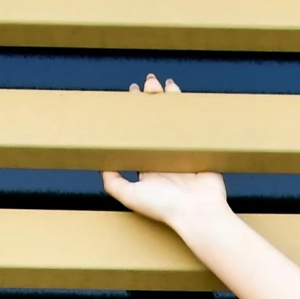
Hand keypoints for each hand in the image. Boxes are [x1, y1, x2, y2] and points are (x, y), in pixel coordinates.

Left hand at [102, 74, 228, 226]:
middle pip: (155, 120)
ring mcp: (182, 151)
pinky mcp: (199, 148)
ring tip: (160, 84)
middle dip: (149, 100)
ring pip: (173, 117)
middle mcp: (165, 156)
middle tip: (146, 85)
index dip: (132, 114)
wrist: (198, 213)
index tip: (129, 99)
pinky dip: (188, 108)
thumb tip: (100, 161)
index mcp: (148, 165)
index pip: (137, 132)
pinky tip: (181, 95)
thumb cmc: (166, 208)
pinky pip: (193, 123)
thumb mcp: (131, 196)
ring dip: (167, 99)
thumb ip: (113, 182)